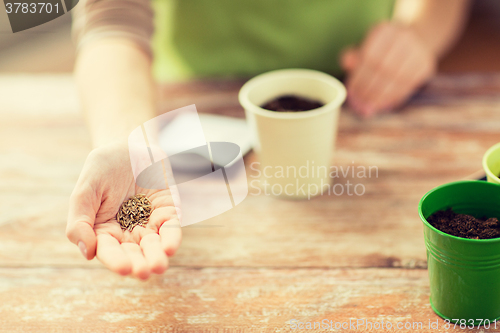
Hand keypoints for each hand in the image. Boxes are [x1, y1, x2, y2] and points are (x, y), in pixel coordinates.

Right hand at [66, 141, 181, 278]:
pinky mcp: (168, 212)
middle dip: (139, 263)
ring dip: (157, 256)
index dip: (115, 261)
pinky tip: (170, 247)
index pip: (108, 251)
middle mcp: (127, 232)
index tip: (124, 268)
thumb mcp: (86, 188)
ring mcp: (149, 223)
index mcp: (103, 231)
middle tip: (143, 271)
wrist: (130, 145)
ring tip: (158, 265)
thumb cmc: (103, 167)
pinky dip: (172, 238)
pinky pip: (171, 228)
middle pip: (133, 253)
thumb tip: (88, 252)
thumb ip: (80, 220)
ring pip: (154, 245)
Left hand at [341, 21, 436, 117]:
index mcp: (385, 30)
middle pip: (383, 68)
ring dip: (380, 97)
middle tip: (358, 103)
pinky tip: (382, 104)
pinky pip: (407, 86)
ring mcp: (418, 50)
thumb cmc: (383, 48)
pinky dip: (393, 98)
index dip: (359, 77)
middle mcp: (404, 37)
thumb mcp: (366, 46)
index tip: (351, 92)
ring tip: (368, 107)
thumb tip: (346, 63)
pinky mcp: (426, 65)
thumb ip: (354, 55)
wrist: (416, 40)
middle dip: (369, 89)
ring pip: (396, 79)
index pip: (370, 56)